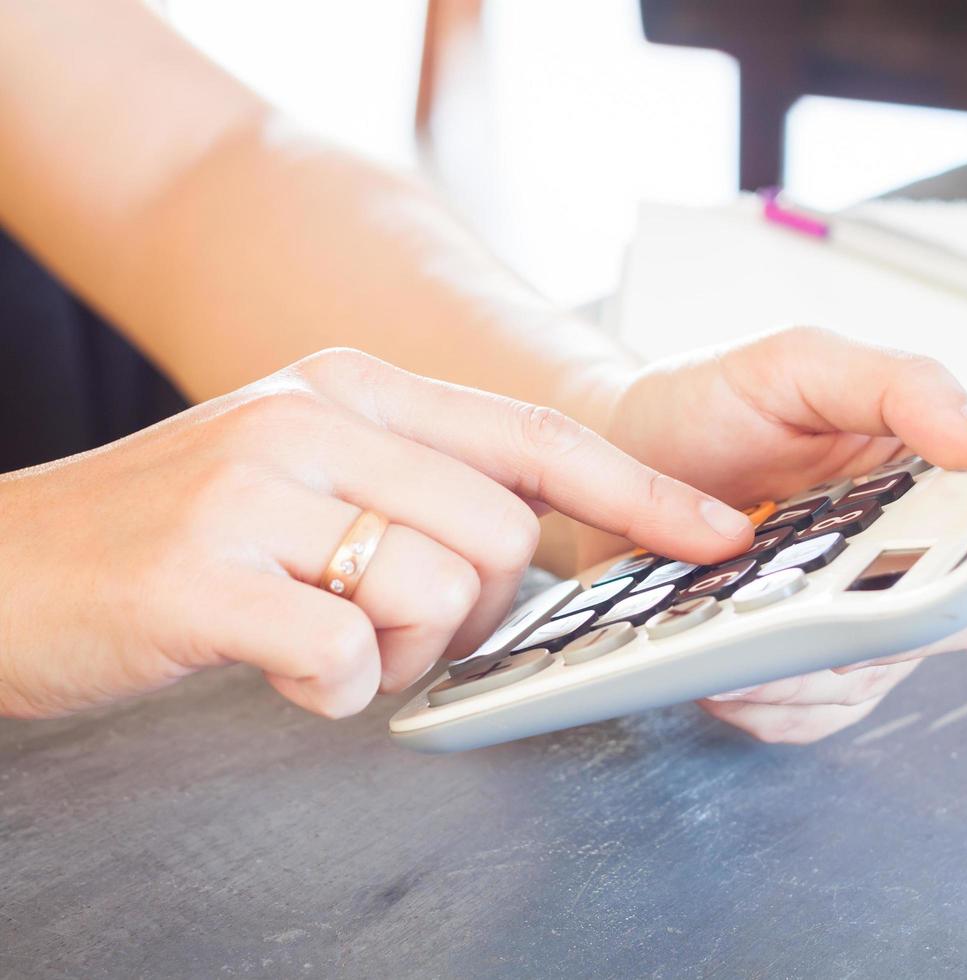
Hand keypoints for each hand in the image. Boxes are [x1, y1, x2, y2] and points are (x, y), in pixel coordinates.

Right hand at [0, 348, 752, 719]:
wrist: (1, 568)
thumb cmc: (174, 533)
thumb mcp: (303, 470)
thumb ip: (415, 482)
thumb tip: (535, 536)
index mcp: (352, 388)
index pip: (535, 436)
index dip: (641, 492)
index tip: (721, 535)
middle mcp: (313, 418)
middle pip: (501, 536)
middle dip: (476, 613)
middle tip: (395, 630)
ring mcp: (255, 488)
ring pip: (438, 594)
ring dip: (402, 654)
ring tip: (324, 642)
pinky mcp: (205, 573)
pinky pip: (347, 658)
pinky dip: (332, 690)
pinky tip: (279, 668)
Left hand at [595, 327, 966, 742]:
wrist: (616, 460)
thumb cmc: (712, 406)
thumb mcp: (799, 364)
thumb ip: (902, 386)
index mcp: (950, 477)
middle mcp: (926, 557)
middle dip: (891, 608)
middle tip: (808, 579)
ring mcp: (871, 622)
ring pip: (884, 680)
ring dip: (809, 662)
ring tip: (732, 614)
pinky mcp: (814, 676)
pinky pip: (819, 717)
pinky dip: (767, 699)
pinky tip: (722, 657)